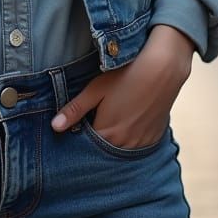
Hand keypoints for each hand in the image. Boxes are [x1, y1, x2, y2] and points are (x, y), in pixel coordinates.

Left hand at [51, 25, 193, 148]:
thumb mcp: (96, 89)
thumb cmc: (126, 75)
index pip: (86, 145)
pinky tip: (130, 118)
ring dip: (114, 138)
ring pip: (120, 148)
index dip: (81, 134)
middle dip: (97, 138)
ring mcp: (141, 144)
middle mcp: (124, 145)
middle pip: (104, 149)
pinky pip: (137, 145)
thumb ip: (75, 110)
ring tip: (115, 116)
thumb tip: (54, 127)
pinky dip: (130, 137)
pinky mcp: (154, 138)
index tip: (80, 123)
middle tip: (97, 116)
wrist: (163, 69)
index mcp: (106, 134)